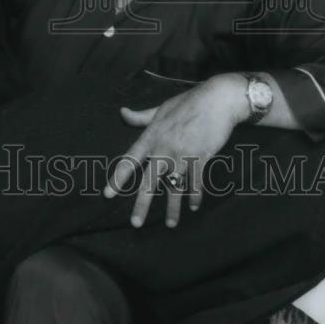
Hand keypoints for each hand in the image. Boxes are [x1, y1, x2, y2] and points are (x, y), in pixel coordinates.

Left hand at [104, 74, 245, 228]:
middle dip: (142, 204)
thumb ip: (140, 116)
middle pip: (149, 180)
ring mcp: (183, 153)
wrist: (217, 99)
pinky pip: (196, 181)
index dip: (118, 178)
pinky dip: (195, 195)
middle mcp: (164, 147)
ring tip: (170, 224)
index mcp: (151, 136)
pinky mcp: (201, 156)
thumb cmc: (188, 102)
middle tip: (135, 224)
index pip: (129, 160)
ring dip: (172, 207)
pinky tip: (193, 206)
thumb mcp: (160, 108)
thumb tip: (121, 112)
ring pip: (174, 186)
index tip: (107, 194)